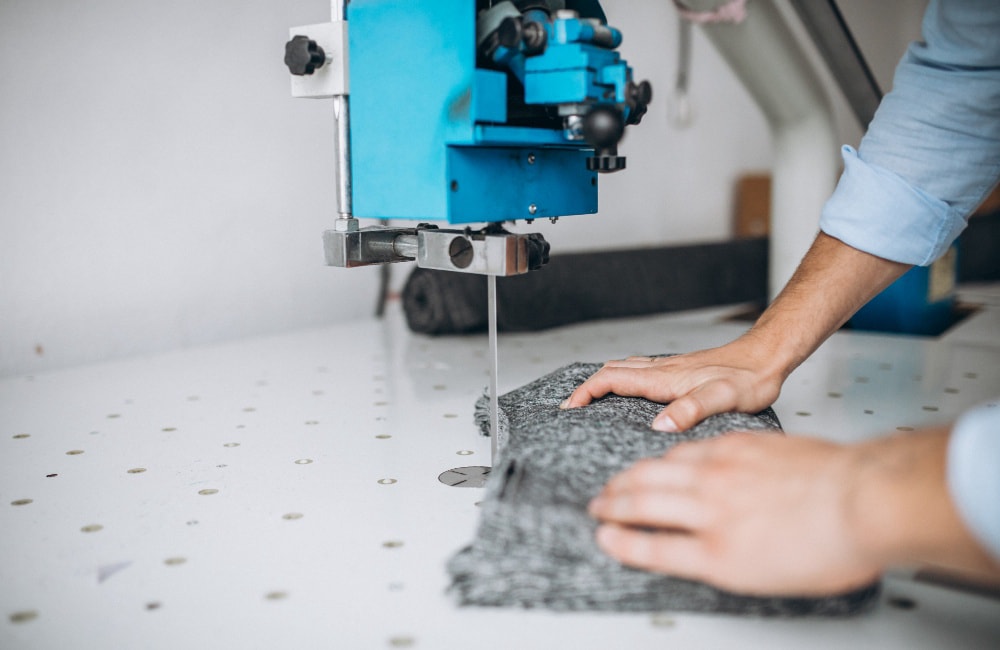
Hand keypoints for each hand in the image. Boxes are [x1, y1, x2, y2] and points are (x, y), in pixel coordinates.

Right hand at [562, 336, 784, 431]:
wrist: (768, 357)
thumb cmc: (750, 378)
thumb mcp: (724, 398)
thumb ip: (692, 409)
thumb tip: (660, 426)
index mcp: (665, 379)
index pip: (612, 379)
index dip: (586, 392)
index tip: (569, 408)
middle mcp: (663, 370)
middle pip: (611, 371)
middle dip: (586, 387)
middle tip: (571, 407)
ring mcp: (670, 369)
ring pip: (624, 368)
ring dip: (602, 381)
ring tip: (590, 399)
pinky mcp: (680, 371)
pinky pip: (639, 371)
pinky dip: (622, 378)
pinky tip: (629, 390)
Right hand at [588, 432, 881, 595]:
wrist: (864, 498)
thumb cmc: (830, 545)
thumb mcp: (768, 578)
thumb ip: (720, 564)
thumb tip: (696, 555)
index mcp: (716, 551)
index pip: (651, 546)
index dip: (621, 542)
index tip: (604, 538)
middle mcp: (712, 508)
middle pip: (644, 502)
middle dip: (613, 506)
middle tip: (597, 506)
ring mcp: (722, 472)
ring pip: (660, 471)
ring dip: (631, 478)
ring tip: (619, 483)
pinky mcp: (738, 446)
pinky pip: (689, 449)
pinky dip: (667, 457)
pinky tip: (664, 458)